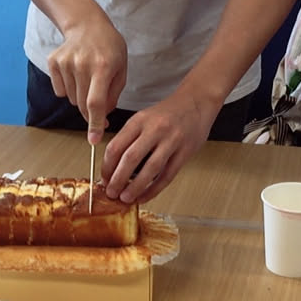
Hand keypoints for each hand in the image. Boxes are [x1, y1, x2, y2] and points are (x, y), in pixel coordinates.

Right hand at [46, 12, 126, 142]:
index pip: (96, 102)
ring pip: (71, 99)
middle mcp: (82, 65)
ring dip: (80, 97)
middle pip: (82, 105)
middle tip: (98, 105)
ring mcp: (65, 63)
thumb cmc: (109, 48)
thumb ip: (113, 95)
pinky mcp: (54, 62)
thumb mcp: (121, 69)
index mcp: (103, 67)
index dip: (95, 123)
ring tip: (88, 78)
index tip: (94, 140)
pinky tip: (76, 73)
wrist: (87, 24)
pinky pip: (60, 91)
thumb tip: (101, 118)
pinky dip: (68, 88)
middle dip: (90, 113)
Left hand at [100, 89, 220, 203]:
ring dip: (135, 187)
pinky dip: (154, 189)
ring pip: (150, 169)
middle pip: (130, 158)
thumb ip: (129, 138)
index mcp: (139, 120)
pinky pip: (167, 175)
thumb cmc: (168, 113)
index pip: (116, 146)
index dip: (107, 167)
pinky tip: (144, 196)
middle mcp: (154, 129)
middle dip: (117, 180)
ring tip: (126, 198)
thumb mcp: (143, 118)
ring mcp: (171, 141)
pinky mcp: (185, 152)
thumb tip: (112, 167)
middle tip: (111, 193)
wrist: (197, 102)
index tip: (103, 179)